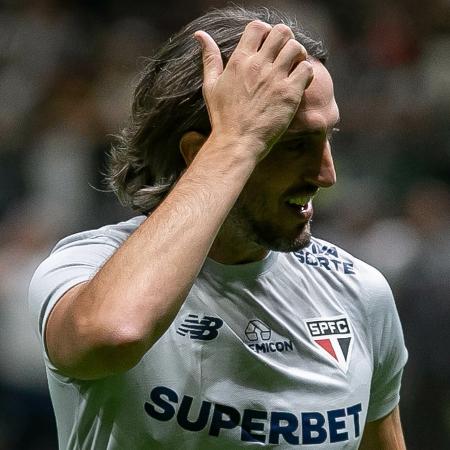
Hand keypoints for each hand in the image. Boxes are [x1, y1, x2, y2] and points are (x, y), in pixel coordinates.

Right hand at [195, 20, 313, 161]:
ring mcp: (275, 79)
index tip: (267, 46)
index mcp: (239, 61)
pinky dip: (306, 72)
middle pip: (281, 32)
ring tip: (294, 68)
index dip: (266, 32)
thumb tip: (200, 35)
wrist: (236, 143)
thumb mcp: (211, 86)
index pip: (257, 28)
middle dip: (285, 41)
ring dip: (298, 55)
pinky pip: (307, 69)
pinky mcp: (289, 93)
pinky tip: (299, 83)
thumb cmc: (223, 118)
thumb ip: (209, 58)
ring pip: (296, 47)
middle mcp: (258, 65)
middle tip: (284, 55)